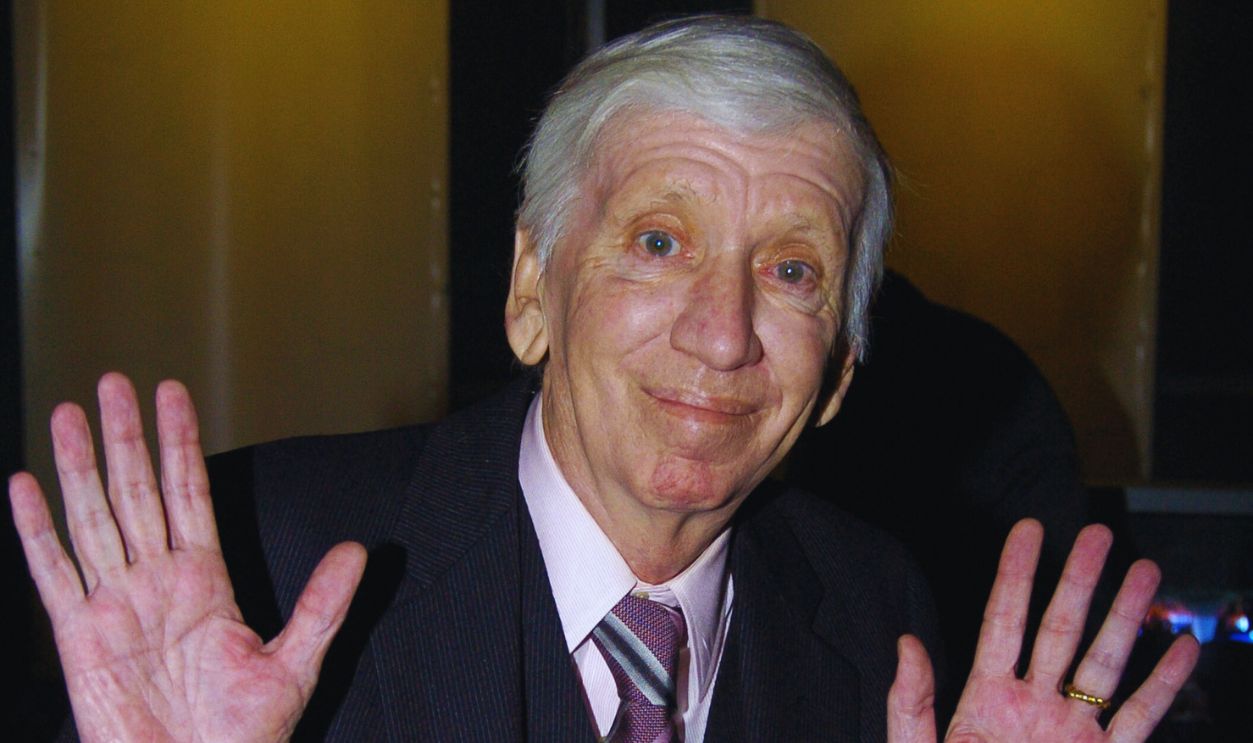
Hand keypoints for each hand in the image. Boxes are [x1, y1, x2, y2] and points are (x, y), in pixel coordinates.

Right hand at [10, 373, 366, 741]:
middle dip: (127, 435)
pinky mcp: (79, 636)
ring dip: (79, 465)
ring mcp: (115, 603)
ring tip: (68, 414)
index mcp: (205, 578)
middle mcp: (156, 580)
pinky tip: (25, 486)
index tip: (171, 392)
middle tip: (114, 380)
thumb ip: (323, 604)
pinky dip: (38, 531)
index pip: (190, 491)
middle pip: (138, 490)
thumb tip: (358, 549)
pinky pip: (54, 574)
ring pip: (94, 518)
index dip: (180, 440)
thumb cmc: (242, 733)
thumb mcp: (294, 662)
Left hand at [887, 519, 1199, 742]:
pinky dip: (1163, 687)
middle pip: (1060, 629)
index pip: (1003, 620)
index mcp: (985, 698)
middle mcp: (1034, 705)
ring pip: (1105, 663)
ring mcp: (1072, 732)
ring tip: (1144, 571)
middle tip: (1098, 532)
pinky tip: (1181, 649)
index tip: (1030, 530)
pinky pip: (1139, 719)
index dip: (1016, 574)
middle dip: (1079, 580)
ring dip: (1126, 618)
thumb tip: (907, 641)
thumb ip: (912, 701)